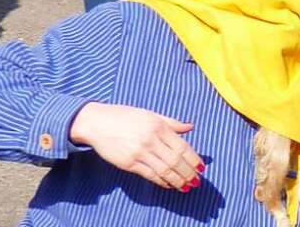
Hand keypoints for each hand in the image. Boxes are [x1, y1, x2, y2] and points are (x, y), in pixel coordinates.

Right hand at [69, 102, 203, 190]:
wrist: (98, 123)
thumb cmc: (125, 116)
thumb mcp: (150, 114)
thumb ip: (171, 123)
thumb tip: (190, 126)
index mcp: (158, 126)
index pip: (181, 146)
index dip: (193, 159)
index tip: (201, 167)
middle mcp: (150, 139)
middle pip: (175, 160)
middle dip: (188, 172)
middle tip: (196, 181)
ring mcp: (139, 152)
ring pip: (164, 170)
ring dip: (177, 180)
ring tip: (186, 186)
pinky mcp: (128, 163)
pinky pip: (149, 175)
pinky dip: (161, 181)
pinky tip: (169, 184)